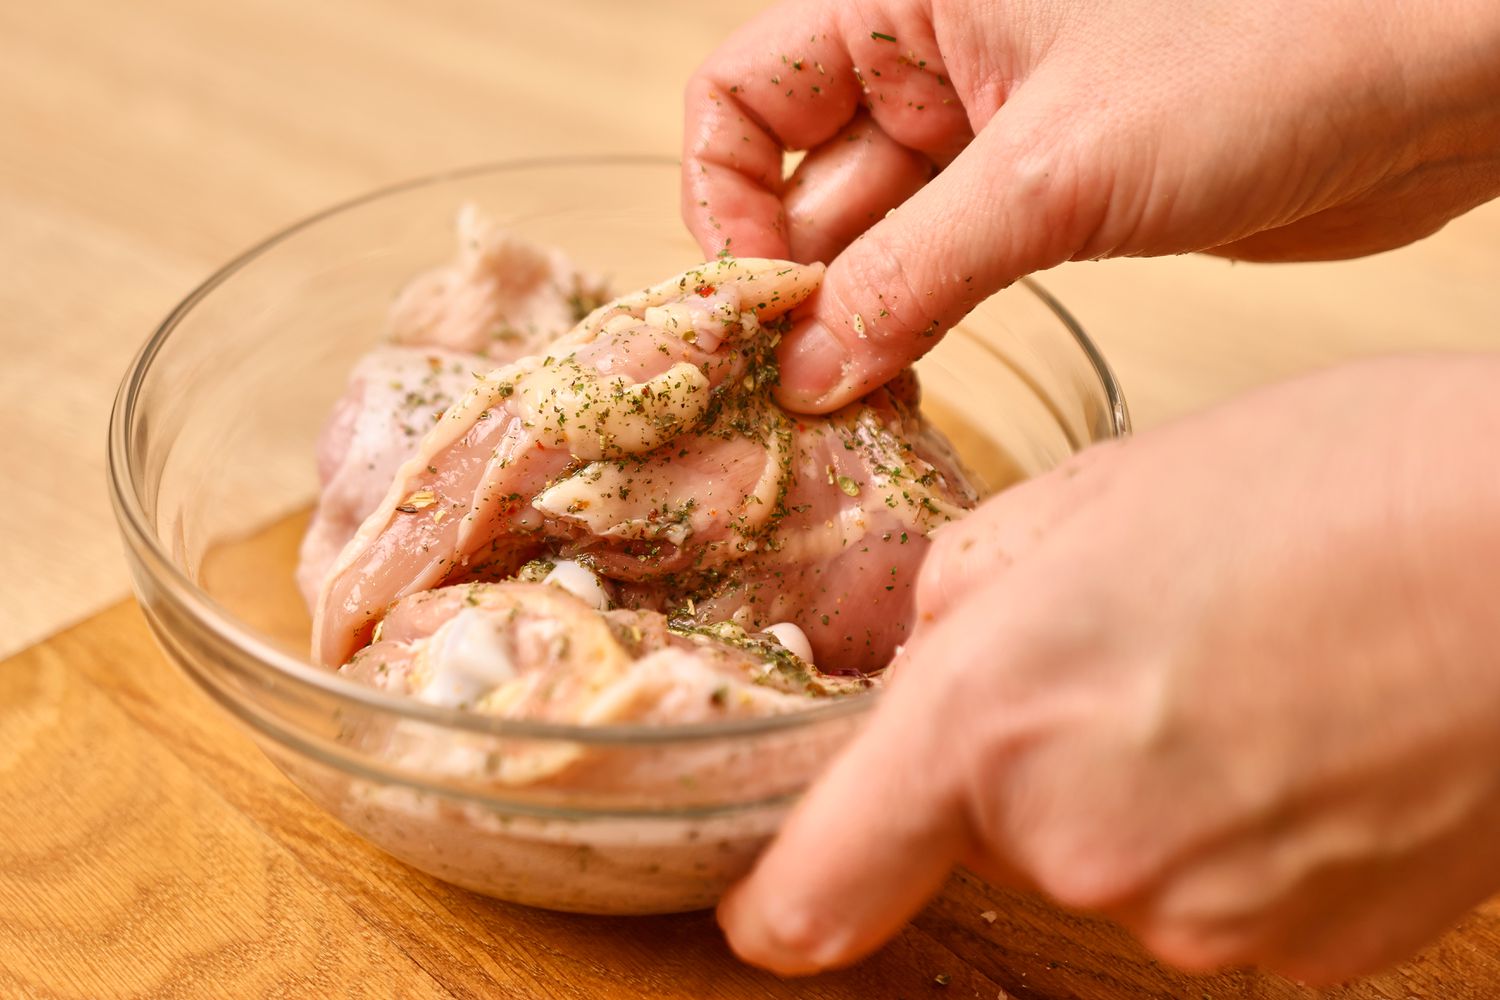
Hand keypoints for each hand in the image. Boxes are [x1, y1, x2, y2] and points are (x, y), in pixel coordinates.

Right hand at [682, 0, 1499, 411]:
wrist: (1431, 83)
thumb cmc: (1271, 51)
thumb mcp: (1056, 171)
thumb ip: (913, 274)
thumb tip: (805, 370)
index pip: (745, 95)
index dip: (726, 200)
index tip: (751, 305)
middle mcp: (936, 62)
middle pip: (804, 184)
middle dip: (794, 290)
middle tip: (785, 398)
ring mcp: (991, 137)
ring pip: (875, 241)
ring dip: (854, 325)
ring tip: (837, 414)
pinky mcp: (1048, 203)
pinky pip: (944, 272)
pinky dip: (916, 331)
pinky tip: (898, 393)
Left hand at [717, 357, 1499, 983]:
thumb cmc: (1332, 488)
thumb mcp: (1093, 491)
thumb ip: (953, 592)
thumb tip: (903, 656)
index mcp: (991, 719)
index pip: (813, 888)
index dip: (777, 897)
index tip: (763, 899)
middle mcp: (1078, 848)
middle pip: (982, 834)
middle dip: (1016, 757)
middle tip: (1119, 654)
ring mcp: (1199, 922)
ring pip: (1100, 862)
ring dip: (1129, 790)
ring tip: (1231, 678)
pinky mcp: (1301, 955)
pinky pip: (1206, 897)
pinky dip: (1223, 836)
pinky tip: (1292, 740)